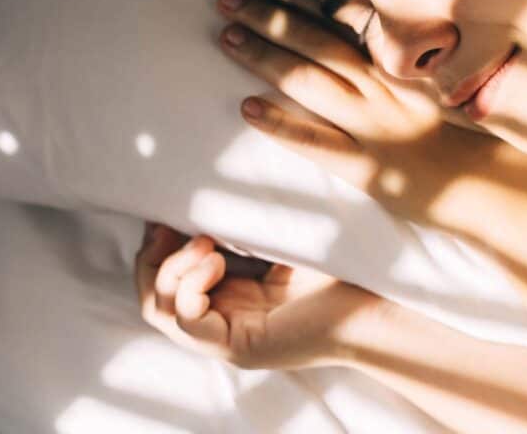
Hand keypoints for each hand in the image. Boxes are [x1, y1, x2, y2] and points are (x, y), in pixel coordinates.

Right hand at [135, 223, 380, 370]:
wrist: (374, 303)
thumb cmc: (338, 268)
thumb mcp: (280, 237)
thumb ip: (247, 221)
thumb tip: (217, 178)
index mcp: (227, 296)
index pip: (164, 278)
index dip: (157, 245)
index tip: (165, 212)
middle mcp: (220, 320)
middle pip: (152, 297)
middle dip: (153, 257)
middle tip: (171, 227)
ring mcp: (225, 338)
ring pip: (160, 310)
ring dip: (172, 269)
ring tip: (207, 244)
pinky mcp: (237, 347)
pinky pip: (186, 323)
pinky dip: (191, 288)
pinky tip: (216, 262)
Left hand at [212, 0, 526, 233]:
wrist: (505, 192)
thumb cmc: (485, 137)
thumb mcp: (458, 82)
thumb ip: (420, 57)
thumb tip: (390, 28)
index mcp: (407, 64)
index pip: (345, 18)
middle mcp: (388, 89)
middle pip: (319, 44)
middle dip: (271, 17)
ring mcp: (377, 129)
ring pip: (312, 84)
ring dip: (266, 58)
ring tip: (226, 35)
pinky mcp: (371, 170)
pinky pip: (318, 144)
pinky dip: (281, 125)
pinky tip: (246, 108)